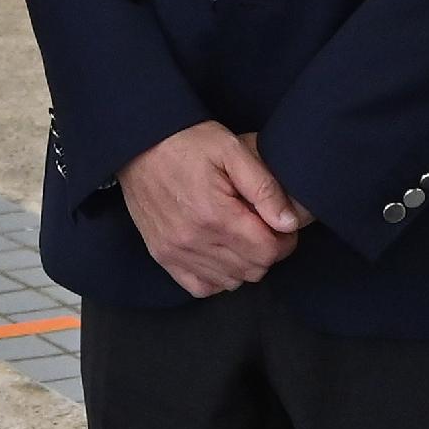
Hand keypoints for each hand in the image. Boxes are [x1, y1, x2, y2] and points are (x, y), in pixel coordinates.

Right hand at [117, 121, 301, 297]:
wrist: (139, 142)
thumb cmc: (188, 142)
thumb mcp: (233, 150)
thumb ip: (264, 188)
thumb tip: (289, 223)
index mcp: (216, 214)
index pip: (267, 252)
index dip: (284, 241)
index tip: (282, 225)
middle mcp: (194, 240)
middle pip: (252, 270)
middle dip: (267, 251)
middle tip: (263, 226)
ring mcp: (176, 252)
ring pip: (230, 282)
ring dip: (244, 264)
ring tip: (241, 235)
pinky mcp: (162, 255)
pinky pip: (201, 286)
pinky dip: (217, 277)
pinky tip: (220, 253)